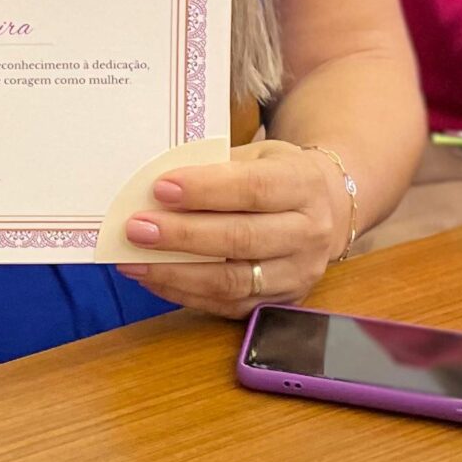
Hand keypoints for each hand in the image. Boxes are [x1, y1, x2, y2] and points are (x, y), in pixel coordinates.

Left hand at [114, 140, 348, 318]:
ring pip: (233, 281)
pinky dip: (184, 293)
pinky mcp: (281, 303)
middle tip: (136, 229)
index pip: (254, 189)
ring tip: (133, 261)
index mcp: (304, 184)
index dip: (205, 190)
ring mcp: (298, 274)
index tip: (160, 189)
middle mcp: (309, 233)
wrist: (328, 208)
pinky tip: (153, 278)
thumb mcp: (257, 155)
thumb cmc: (276, 175)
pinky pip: (227, 305)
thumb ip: (214, 168)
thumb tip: (150, 188)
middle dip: (183, 236)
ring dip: (176, 273)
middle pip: (242, 238)